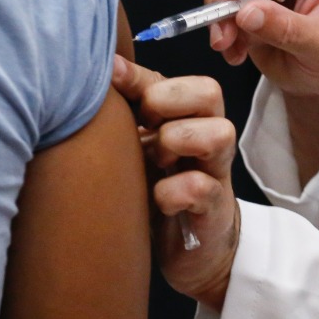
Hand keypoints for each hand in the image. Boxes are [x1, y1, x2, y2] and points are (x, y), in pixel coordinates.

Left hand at [112, 55, 238, 309]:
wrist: (190, 251)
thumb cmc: (159, 188)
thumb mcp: (140, 146)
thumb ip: (128, 109)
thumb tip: (101, 67)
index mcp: (187, 115)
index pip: (172, 79)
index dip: (139, 77)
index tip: (108, 79)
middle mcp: (208, 135)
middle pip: (209, 91)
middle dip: (167, 102)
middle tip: (145, 127)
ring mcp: (215, 171)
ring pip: (218, 132)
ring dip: (176, 142)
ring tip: (156, 163)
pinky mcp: (214, 208)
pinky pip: (200, 186)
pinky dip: (173, 191)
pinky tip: (158, 200)